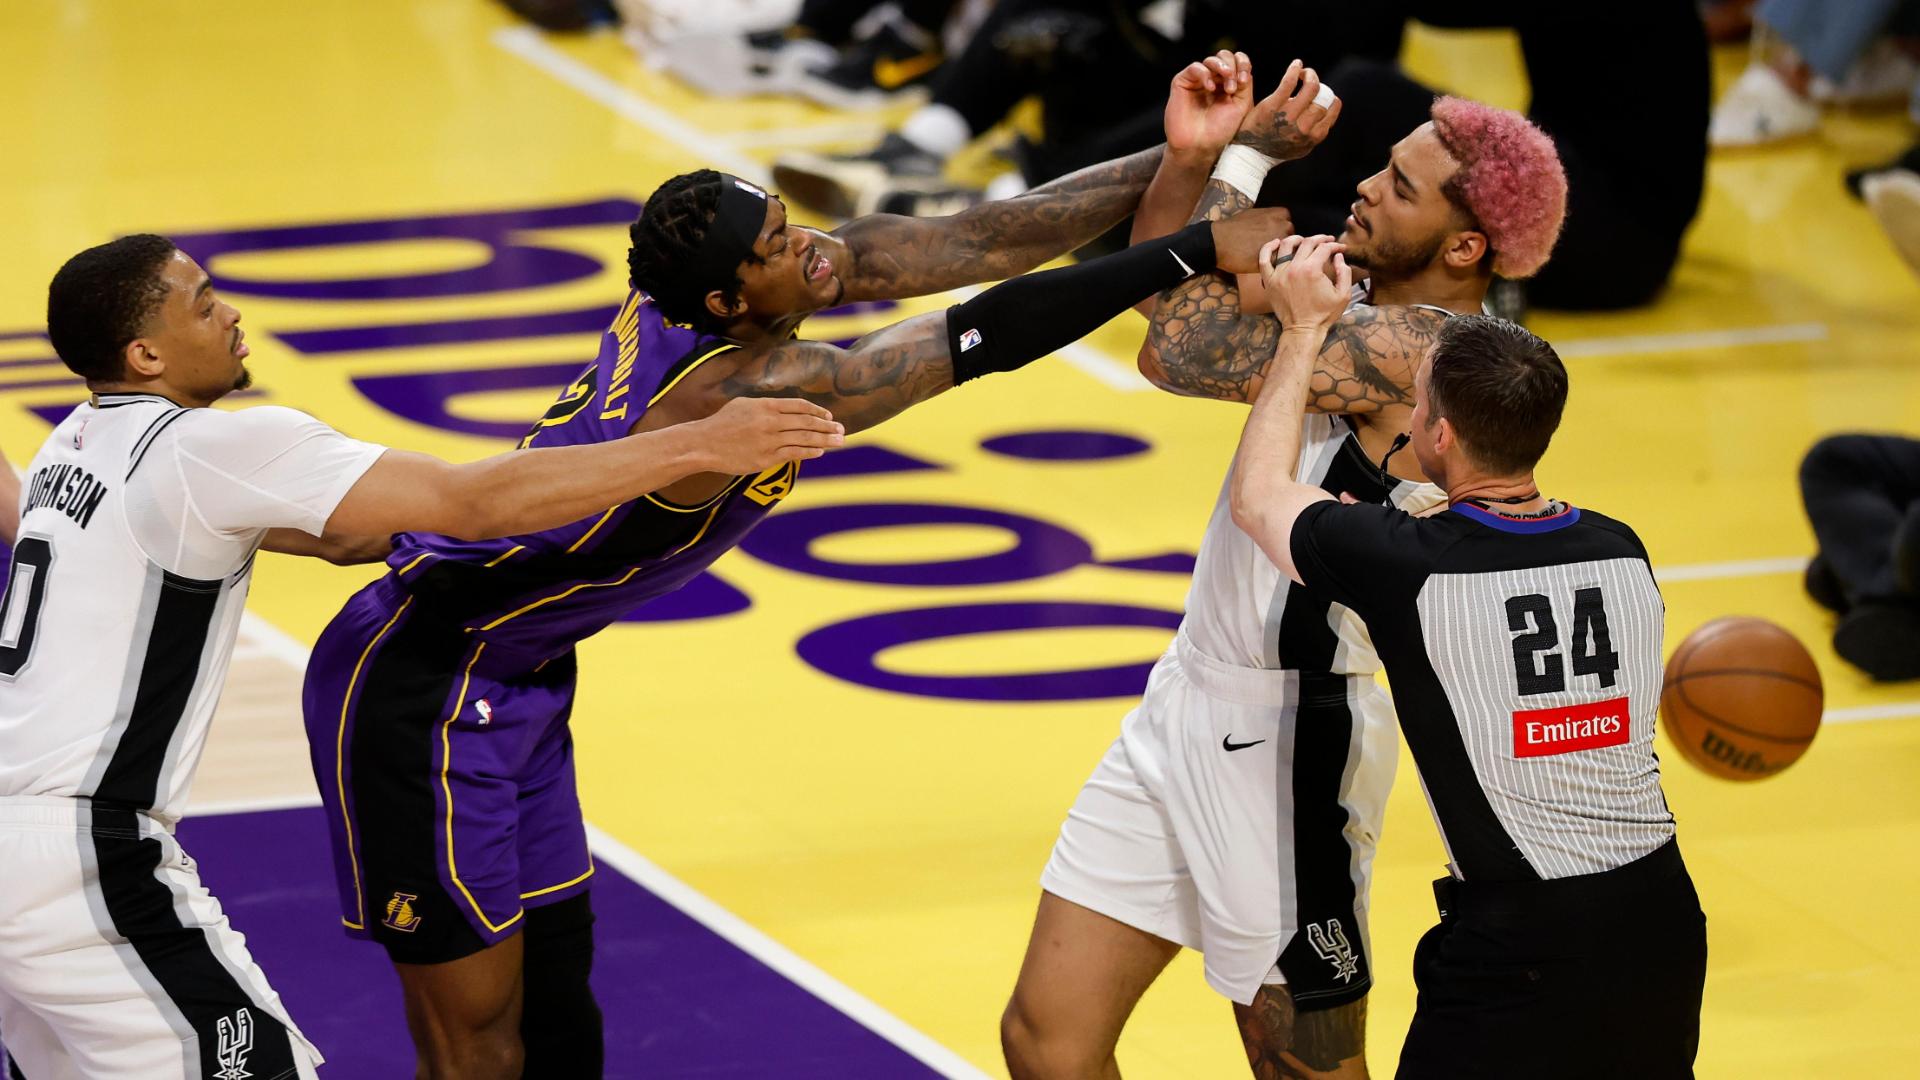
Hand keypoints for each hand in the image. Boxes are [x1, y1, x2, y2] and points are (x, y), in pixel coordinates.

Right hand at [697, 396, 844, 472]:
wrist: (704, 444)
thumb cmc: (722, 423)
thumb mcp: (743, 405)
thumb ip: (766, 405)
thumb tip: (787, 409)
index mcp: (765, 405)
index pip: (799, 406)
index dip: (817, 411)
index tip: (829, 416)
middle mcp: (770, 421)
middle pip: (806, 422)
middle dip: (827, 426)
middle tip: (842, 430)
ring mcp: (769, 440)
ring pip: (804, 439)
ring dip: (825, 440)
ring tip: (840, 441)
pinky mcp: (765, 458)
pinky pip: (793, 454)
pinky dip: (809, 452)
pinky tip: (820, 451)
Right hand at [1165, 50, 1253, 159]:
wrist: (1199, 146)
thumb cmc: (1220, 130)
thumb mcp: (1242, 105)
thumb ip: (1245, 83)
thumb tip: (1243, 65)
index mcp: (1229, 84)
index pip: (1238, 61)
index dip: (1243, 64)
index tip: (1244, 81)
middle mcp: (1214, 80)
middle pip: (1225, 56)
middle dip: (1232, 67)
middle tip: (1233, 88)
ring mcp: (1198, 81)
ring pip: (1211, 59)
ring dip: (1222, 68)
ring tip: (1226, 87)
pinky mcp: (1182, 83)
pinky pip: (1195, 67)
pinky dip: (1204, 74)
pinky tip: (1209, 87)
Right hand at [1209, 207, 1294, 273]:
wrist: (1218, 242)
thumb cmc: (1233, 228)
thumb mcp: (1255, 214)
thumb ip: (1269, 219)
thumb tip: (1277, 224)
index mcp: (1280, 214)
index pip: (1289, 224)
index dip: (1280, 232)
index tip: (1271, 237)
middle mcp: (1284, 226)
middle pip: (1292, 238)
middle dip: (1282, 244)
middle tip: (1268, 249)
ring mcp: (1280, 243)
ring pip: (1289, 252)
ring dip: (1280, 256)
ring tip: (1265, 258)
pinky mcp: (1274, 259)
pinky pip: (1280, 264)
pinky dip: (1274, 266)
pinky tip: (1262, 265)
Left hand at [1234, 58, 1341, 161]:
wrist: (1250, 154)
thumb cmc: (1275, 150)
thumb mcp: (1300, 148)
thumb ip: (1313, 135)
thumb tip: (1326, 118)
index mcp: (1313, 136)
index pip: (1332, 109)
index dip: (1329, 98)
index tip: (1320, 94)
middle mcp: (1304, 127)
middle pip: (1322, 97)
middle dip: (1319, 84)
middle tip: (1310, 79)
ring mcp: (1288, 116)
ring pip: (1312, 87)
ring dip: (1310, 75)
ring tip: (1303, 73)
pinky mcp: (1273, 106)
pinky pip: (1290, 81)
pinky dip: (1295, 69)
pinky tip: (1296, 65)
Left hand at [1259, 234, 1349, 332]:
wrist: (1303, 330)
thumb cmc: (1324, 314)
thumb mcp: (1343, 295)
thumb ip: (1344, 272)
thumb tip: (1338, 256)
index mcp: (1312, 270)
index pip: (1324, 248)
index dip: (1334, 245)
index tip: (1340, 248)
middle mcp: (1294, 268)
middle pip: (1307, 243)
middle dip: (1320, 239)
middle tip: (1327, 241)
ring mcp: (1279, 273)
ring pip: (1285, 245)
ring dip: (1297, 239)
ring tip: (1304, 240)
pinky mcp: (1269, 281)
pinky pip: (1264, 260)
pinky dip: (1268, 248)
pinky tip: (1276, 243)